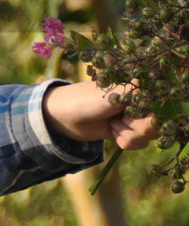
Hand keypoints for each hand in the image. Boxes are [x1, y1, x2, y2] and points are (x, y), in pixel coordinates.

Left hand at [42, 81, 159, 149]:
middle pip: (158, 124)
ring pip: (150, 135)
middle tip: (117, 121)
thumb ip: (130, 93)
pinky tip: (113, 133)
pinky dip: (127, 141)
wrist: (63, 117)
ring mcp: (136, 115)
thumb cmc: (83, 101)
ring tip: (112, 126)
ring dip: (130, 136)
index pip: (161, 106)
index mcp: (139, 87)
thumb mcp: (107, 98)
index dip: (146, 116)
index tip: (128, 114)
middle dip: (138, 129)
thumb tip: (150, 83)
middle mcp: (141, 100)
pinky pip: (141, 142)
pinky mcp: (130, 129)